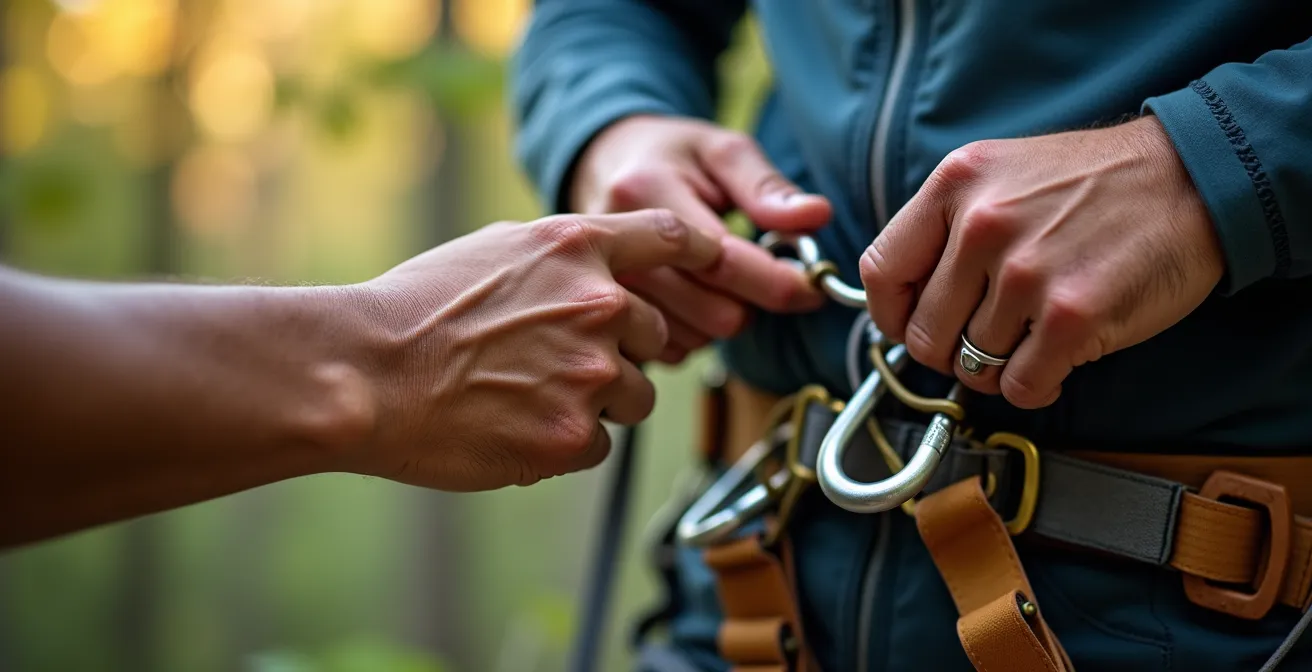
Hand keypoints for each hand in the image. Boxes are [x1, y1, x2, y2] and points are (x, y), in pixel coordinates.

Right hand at [344, 210, 720, 489]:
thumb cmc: (415, 310)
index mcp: (577, 247)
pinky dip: (564, 443)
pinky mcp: (573, 436)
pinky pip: (598, 445)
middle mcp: (599, 304)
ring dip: (598, 402)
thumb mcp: (493, 250)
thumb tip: (601, 270)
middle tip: (554, 362)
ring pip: (634, 397)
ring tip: (525, 396)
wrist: (365, 373)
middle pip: (656, 336)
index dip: (702, 253)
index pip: (672, 238)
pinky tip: (512, 427)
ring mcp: (592, 372)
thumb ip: (560, 256)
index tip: (716, 264)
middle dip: (620, 352)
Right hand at [570, 115, 833, 362]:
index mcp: (645, 194)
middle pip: (714, 312)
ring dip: (722, 319)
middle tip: (755, 275)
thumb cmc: (669, 157)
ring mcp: (602, 287)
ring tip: (717, 281)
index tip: (812, 287)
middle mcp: (614, 248)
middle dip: (751, 301)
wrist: (599, 166)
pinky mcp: (602, 317)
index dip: (778, 281)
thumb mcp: (719, 151)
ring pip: (696, 339)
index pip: (724, 259)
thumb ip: (766, 187)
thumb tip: (816, 215)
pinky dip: (692, 333)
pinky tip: (690, 299)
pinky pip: (669, 352)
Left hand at [859, 116, 1223, 408]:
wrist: (1192, 178)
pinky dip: (1035, 384)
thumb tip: (904, 299)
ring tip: (1033, 336)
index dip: (891, 315)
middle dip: (949, 351)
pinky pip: (1019, 386)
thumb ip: (947, 225)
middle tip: (986, 339)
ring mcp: (1025, 273)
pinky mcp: (1070, 316)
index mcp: (955, 185)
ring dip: (999, 365)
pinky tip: (1056, 359)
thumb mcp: (1001, 174)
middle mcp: (982, 226)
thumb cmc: (1095, 184)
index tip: (911, 326)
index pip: (881, 272)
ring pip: (971, 364)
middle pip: (923, 333)